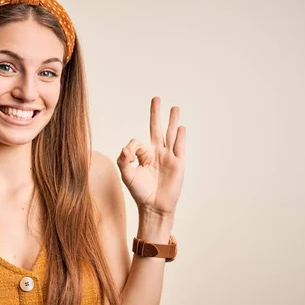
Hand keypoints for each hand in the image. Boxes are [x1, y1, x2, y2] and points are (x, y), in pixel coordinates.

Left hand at [117, 97, 185, 215]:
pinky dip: (179, 137)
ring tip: (174, 108)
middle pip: (156, 129)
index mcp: (144, 155)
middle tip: (156, 98)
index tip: (130, 158)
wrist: (154, 206)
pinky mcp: (178, 163)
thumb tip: (125, 148)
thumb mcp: (127, 175)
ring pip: (170, 134)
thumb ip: (123, 160)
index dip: (132, 148)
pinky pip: (179, 147)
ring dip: (171, 121)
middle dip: (156, 114)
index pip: (137, 142)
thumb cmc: (140, 192)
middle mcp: (157, 153)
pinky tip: (180, 127)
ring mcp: (169, 157)